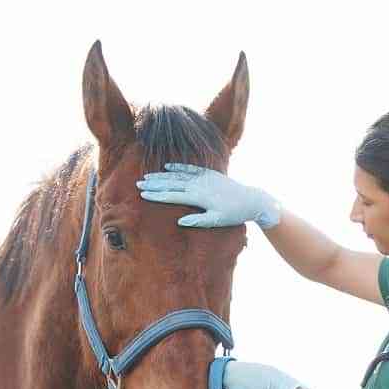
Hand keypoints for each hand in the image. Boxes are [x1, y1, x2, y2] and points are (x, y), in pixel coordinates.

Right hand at [137, 163, 280, 228]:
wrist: (251, 200)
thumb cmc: (234, 214)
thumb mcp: (217, 221)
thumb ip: (198, 221)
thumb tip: (180, 222)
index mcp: (199, 197)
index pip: (173, 196)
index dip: (157, 195)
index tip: (143, 195)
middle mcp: (199, 185)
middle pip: (171, 184)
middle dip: (154, 184)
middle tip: (138, 184)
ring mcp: (203, 177)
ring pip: (178, 175)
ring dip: (162, 175)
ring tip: (147, 176)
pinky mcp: (209, 173)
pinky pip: (190, 169)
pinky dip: (178, 167)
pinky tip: (167, 167)